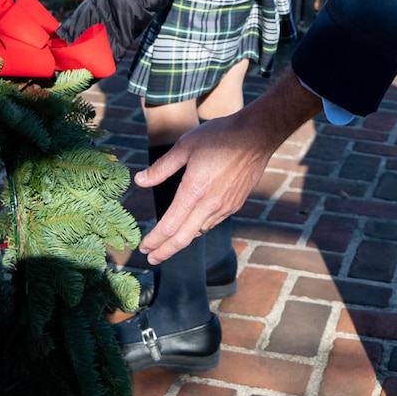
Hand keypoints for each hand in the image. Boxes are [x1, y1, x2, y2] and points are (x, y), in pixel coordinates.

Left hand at [136, 71, 318, 262]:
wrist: (256, 136)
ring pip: (199, 232)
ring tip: (168, 244)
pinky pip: (212, 222)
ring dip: (181, 241)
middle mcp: (209, 205)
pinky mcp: (235, 204)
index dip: (154, 240)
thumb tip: (139, 181)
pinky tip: (192, 226)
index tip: (143, 247)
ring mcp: (225, 207)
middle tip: (151, 259)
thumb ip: (161, 168)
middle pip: (183, 238)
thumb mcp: (184, 146)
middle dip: (165, 252)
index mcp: (193, 191)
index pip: (169, 226)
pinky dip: (198, 229)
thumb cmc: (219, 136)